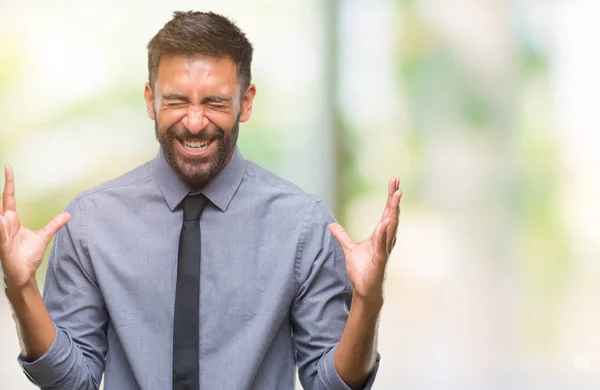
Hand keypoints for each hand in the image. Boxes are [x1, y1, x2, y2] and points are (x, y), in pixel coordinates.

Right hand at [0, 165, 70, 289]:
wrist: (24, 274)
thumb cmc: (28, 255)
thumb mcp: (44, 236)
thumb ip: (54, 224)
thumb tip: (68, 214)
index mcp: (11, 220)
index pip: (8, 197)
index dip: (8, 182)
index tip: (8, 167)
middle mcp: (3, 224)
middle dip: (0, 188)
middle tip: (5, 168)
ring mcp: (1, 233)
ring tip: (1, 200)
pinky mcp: (1, 245)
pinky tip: (0, 219)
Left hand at [329, 177, 401, 303]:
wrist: (364, 289)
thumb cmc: (361, 270)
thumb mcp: (349, 249)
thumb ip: (342, 236)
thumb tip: (331, 225)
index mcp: (380, 234)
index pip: (386, 211)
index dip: (390, 197)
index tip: (394, 181)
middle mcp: (385, 239)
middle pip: (392, 214)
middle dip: (394, 198)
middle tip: (396, 181)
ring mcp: (384, 249)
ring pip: (391, 226)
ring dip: (393, 210)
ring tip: (396, 195)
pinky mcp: (380, 260)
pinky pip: (382, 244)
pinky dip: (383, 233)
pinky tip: (385, 222)